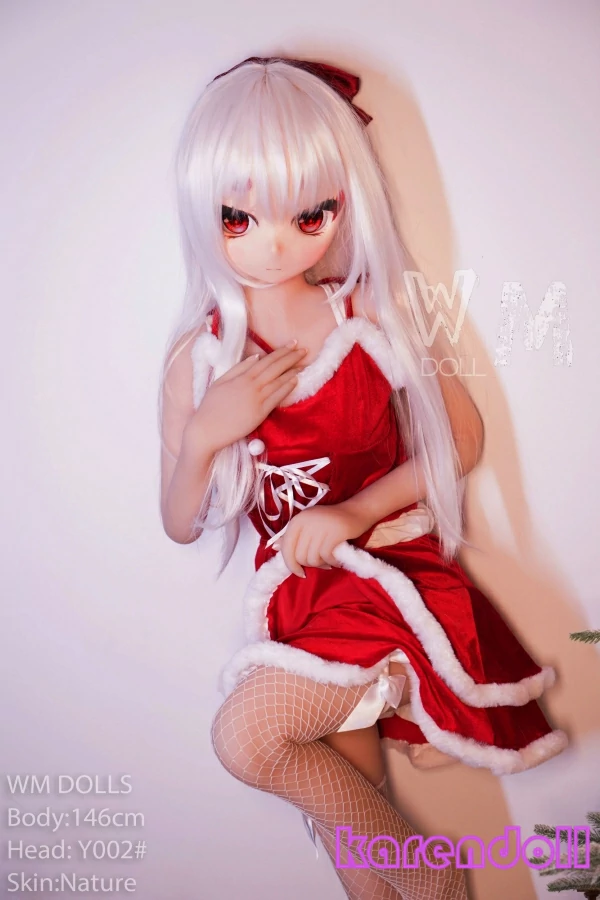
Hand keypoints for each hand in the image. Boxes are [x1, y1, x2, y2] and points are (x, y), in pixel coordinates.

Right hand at [189, 343, 306, 453]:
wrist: (207, 429)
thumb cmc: (210, 406)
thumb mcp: (221, 381)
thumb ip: (239, 368)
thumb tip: (256, 357)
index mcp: (242, 376)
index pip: (266, 360)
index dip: (281, 351)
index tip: (293, 344)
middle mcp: (251, 386)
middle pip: (276, 368)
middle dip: (291, 357)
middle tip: (305, 350)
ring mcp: (257, 400)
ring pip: (279, 381)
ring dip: (293, 371)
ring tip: (304, 364)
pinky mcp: (260, 414)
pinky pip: (277, 398)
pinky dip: (287, 388)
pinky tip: (295, 381)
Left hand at [272, 504, 371, 577]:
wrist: (357, 511)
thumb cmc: (330, 522)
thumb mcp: (309, 526)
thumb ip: (293, 537)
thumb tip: (276, 548)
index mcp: (297, 521)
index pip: (286, 548)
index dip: (291, 565)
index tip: (300, 572)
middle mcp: (306, 522)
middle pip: (300, 557)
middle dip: (311, 564)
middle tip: (322, 562)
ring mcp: (320, 527)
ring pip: (313, 559)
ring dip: (322, 564)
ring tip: (330, 558)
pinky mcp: (334, 533)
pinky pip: (327, 557)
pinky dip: (332, 562)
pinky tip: (337, 558)